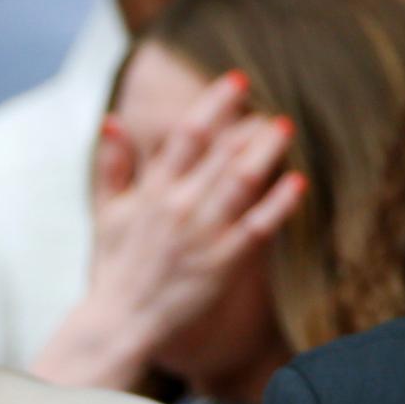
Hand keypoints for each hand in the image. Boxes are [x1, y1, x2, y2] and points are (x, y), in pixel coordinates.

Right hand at [29, 71, 305, 392]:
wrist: (119, 323)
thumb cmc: (114, 268)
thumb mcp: (105, 212)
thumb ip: (112, 165)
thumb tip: (113, 120)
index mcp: (151, 190)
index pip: (186, 134)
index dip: (214, 104)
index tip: (237, 81)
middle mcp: (177, 206)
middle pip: (220, 151)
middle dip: (248, 123)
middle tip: (273, 105)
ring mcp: (201, 234)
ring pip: (241, 181)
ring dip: (266, 152)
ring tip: (285, 128)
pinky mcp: (221, 264)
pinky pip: (257, 228)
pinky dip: (278, 204)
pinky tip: (298, 183)